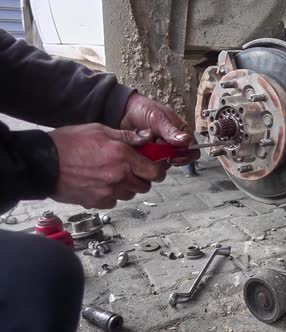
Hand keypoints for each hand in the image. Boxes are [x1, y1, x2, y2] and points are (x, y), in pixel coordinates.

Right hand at [48, 123, 165, 208]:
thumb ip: (127, 136)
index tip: (155, 168)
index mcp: (123, 156)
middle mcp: (119, 176)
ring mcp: (108, 192)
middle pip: (144, 186)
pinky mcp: (96, 202)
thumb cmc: (68, 143)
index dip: (157, 170)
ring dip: (126, 187)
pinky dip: (111, 195)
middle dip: (142, 179)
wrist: (43, 163)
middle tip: (132, 170)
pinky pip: (113, 202)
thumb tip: (147, 137)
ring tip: (112, 175)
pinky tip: (100, 184)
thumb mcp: (100, 130)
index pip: (154, 172)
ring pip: (129, 194)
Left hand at [120, 93, 199, 165]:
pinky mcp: (151, 156)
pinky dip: (146, 158)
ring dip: (155, 156)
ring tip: (145, 144)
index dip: (186, 156)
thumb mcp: (158, 118)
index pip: (192, 149)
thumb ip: (171, 131)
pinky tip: (140, 148)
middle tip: (155, 145)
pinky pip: (152, 164)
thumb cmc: (144, 110)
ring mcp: (163, 150)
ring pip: (165, 163)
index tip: (173, 157)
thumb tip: (186, 141)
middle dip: (166, 155)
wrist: (124, 111)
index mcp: (182, 132)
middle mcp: (174, 143)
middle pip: (178, 158)